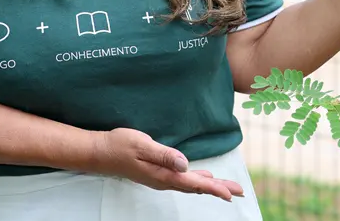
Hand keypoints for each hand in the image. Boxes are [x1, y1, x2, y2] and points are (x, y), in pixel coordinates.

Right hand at [91, 127, 244, 200]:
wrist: (99, 152)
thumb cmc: (119, 145)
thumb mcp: (142, 145)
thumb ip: (164, 154)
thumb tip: (185, 164)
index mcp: (162, 175)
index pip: (193, 183)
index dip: (214, 188)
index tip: (231, 194)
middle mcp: (163, 180)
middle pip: (196, 187)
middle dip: (219, 189)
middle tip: (239, 191)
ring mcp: (160, 178)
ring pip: (190, 184)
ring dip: (210, 185)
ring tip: (227, 187)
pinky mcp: (157, 173)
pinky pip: (182, 180)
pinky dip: (197, 180)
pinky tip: (203, 178)